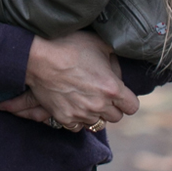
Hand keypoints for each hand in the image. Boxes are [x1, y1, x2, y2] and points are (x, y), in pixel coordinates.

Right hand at [0, 31, 138, 128]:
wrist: (39, 57)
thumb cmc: (69, 46)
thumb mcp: (98, 43)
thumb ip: (114, 54)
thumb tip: (120, 57)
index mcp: (112, 88)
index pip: (132, 107)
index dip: (127, 100)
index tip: (120, 94)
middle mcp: (99, 105)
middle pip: (116, 117)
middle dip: (111, 107)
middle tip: (101, 94)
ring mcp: (81, 114)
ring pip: (97, 123)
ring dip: (94, 113)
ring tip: (86, 98)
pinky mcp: (65, 118)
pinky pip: (78, 127)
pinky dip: (78, 119)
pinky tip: (74, 106)